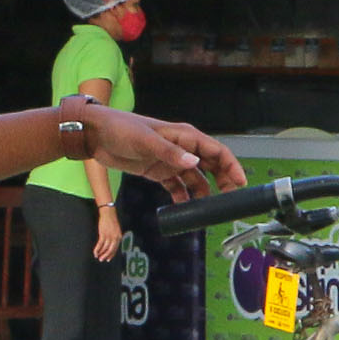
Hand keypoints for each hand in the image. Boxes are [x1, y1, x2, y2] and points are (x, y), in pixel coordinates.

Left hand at [83, 104, 247, 198]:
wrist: (97, 135)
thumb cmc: (121, 129)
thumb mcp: (146, 141)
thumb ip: (170, 153)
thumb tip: (194, 163)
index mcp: (185, 136)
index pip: (217, 151)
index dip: (232, 167)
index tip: (241, 184)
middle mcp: (182, 148)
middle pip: (212, 166)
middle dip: (223, 182)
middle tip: (229, 201)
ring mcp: (171, 161)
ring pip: (196, 178)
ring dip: (204, 193)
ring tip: (207, 210)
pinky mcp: (159, 172)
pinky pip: (178, 187)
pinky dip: (183, 197)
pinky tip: (185, 209)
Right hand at [93, 211, 122, 261]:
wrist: (108, 213)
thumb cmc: (111, 220)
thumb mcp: (116, 230)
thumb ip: (115, 237)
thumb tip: (110, 244)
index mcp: (119, 237)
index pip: (115, 248)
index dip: (111, 255)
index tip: (108, 259)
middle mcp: (115, 238)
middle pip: (110, 250)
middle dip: (105, 256)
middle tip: (102, 260)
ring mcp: (109, 236)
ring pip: (105, 248)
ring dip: (100, 253)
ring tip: (97, 256)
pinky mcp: (103, 234)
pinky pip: (100, 244)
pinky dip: (97, 249)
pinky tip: (95, 252)